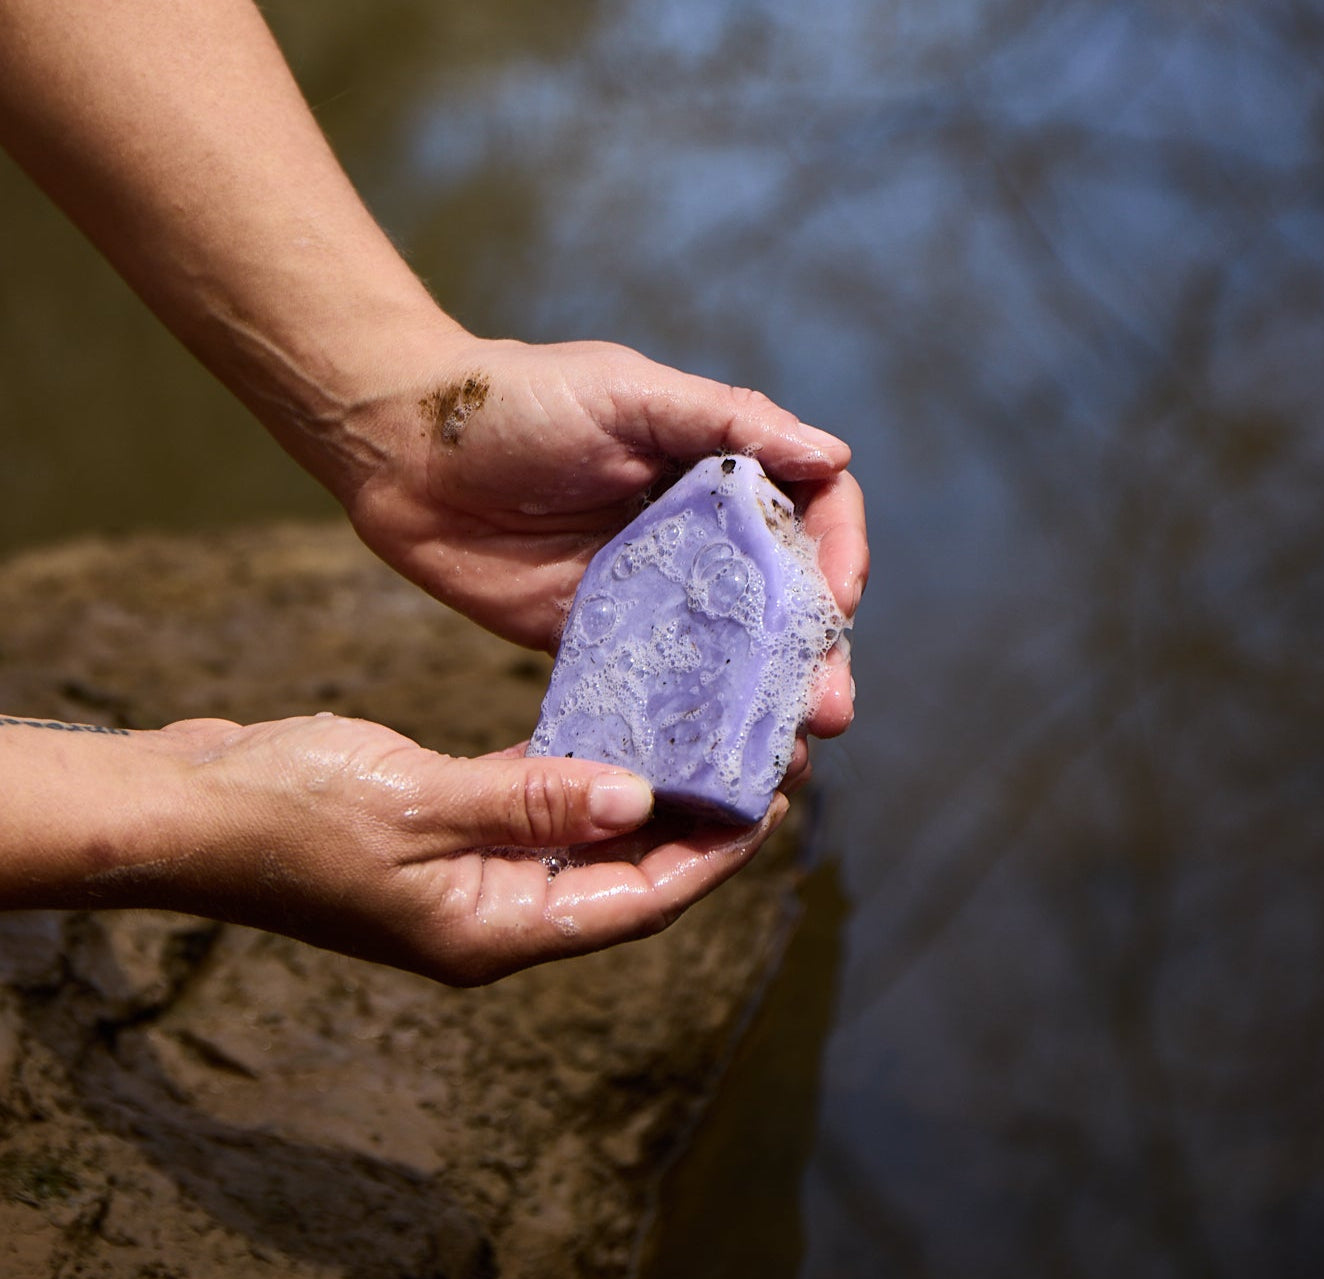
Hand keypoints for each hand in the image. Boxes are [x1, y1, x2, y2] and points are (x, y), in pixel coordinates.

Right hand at [153, 715, 786, 985]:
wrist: (185, 804)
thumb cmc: (286, 812)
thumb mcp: (417, 805)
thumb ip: (531, 802)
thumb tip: (638, 800)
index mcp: (490, 932)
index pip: (633, 903)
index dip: (709, 860)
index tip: (771, 809)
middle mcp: (488, 916)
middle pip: (619, 878)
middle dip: (688, 830)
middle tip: (754, 769)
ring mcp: (463, 879)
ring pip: (580, 844)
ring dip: (636, 802)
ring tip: (699, 748)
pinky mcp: (440, 835)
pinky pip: (531, 811)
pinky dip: (574, 780)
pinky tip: (609, 735)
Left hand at [343, 336, 867, 736]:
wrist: (402, 451)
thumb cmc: (516, 402)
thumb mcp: (626, 392)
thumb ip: (725, 421)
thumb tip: (834, 454)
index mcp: (715, 469)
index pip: (811, 510)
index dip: (841, 551)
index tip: (840, 596)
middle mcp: (696, 537)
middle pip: (783, 600)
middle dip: (816, 653)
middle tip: (831, 704)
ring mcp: (651, 596)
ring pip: (732, 656)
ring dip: (767, 702)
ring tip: (789, 749)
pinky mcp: (599, 642)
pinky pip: (658, 689)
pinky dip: (689, 725)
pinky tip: (711, 762)